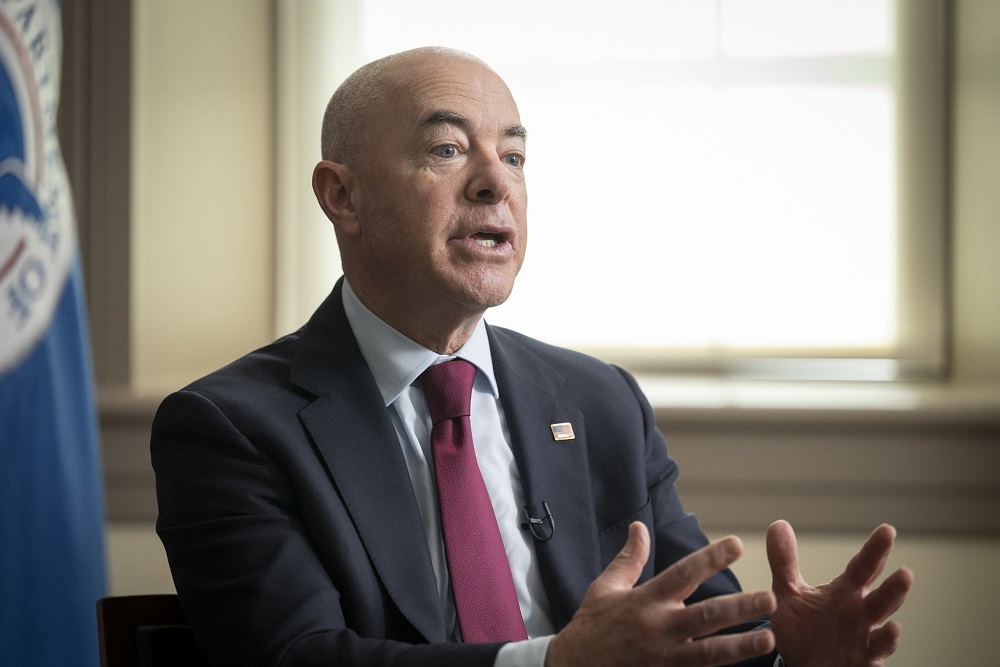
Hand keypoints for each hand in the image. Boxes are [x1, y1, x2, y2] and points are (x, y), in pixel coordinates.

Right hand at [546, 522, 775, 666]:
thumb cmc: (592, 625)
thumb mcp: (607, 587)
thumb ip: (630, 558)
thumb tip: (639, 527)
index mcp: (645, 600)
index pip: (684, 574)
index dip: (711, 558)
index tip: (736, 545)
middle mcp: (658, 628)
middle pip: (706, 616)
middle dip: (740, 608)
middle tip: (769, 598)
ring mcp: (663, 659)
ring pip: (709, 653)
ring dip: (740, 646)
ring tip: (769, 639)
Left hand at [767, 520, 913, 666]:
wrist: (797, 663)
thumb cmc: (801, 627)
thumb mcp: (788, 592)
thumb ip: (784, 561)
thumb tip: (778, 523)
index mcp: (845, 592)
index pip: (863, 568)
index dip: (876, 550)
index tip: (888, 529)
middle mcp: (860, 615)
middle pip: (881, 600)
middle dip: (894, 589)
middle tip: (906, 573)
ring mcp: (863, 642)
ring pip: (884, 635)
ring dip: (892, 631)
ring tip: (896, 627)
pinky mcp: (860, 665)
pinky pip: (873, 663)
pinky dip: (878, 659)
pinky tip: (881, 655)